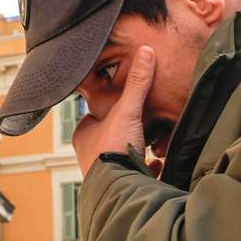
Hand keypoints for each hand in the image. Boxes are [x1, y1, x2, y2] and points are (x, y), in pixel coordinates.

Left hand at [73, 45, 156, 176]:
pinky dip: (146, 168)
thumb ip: (137, 83)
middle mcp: (89, 155)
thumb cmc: (113, 149)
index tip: (126, 103)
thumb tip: (146, 51)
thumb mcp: (127, 110)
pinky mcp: (120, 185)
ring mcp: (103, 173)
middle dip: (126, 130)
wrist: (119, 188)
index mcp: (84, 135)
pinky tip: (157, 163)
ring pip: (121, 155)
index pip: (95, 115)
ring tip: (153, 143)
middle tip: (143, 122)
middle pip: (110, 135)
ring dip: (136, 150)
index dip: (111, 108)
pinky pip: (134, 173)